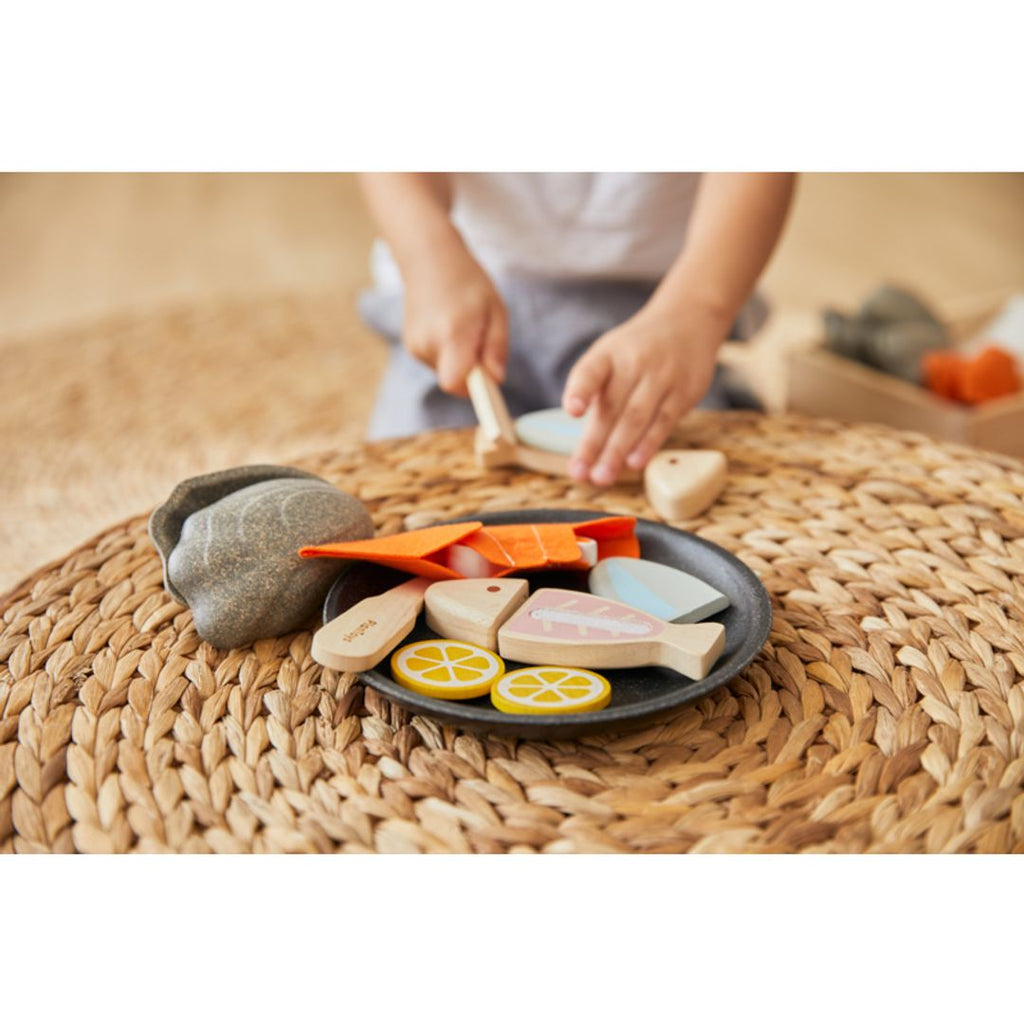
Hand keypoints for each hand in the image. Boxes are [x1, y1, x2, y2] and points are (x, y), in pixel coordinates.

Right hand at [402, 246, 507, 396]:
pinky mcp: (411, 346)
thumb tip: (497, 379)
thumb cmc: (467, 282)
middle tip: (481, 341)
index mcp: (451, 333)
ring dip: (461, 361)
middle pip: (456, 381)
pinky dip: (449, 354)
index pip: (455, 383)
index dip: (475, 390)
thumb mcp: (496, 309)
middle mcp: (427, 343)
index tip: (490, 384)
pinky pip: (438, 364)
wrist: (429, 259)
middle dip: (473, 372)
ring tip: (464, 328)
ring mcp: (415, 346)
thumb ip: (496, 347)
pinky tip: (450, 328)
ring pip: (447, 373)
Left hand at [562, 306, 724, 485]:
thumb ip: (595, 390)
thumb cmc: (638, 348)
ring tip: (602, 476)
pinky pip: (664, 421)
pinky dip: (648, 444)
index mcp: (609, 353)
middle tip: (579, 473)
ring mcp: (662, 377)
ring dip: (617, 451)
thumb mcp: (611, 354)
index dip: (580, 390)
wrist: (689, 320)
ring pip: (636, 418)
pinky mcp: (684, 392)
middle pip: (612, 407)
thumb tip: (583, 438)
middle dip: (593, 443)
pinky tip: (635, 462)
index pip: (591, 371)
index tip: (572, 411)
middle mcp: (635, 363)